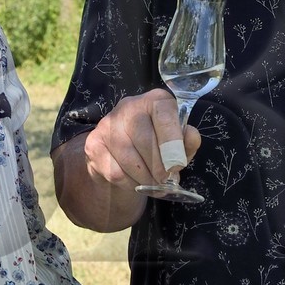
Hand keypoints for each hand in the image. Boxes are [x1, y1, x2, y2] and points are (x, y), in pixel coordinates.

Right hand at [82, 88, 201, 191]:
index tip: (177, 165)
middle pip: (144, 139)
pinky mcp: (94, 144)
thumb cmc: (158, 147)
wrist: (122, 155)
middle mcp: (128, 106)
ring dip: (145, 178)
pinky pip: (115, 171)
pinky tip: (137, 182)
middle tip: (166, 180)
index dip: (172, 141)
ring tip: (154, 184)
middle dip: (159, 166)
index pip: (163, 113)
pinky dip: (130, 183)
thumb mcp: (179, 143)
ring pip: (129, 158)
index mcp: (155, 100)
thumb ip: (188, 141)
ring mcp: (107, 124)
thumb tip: (190, 137)